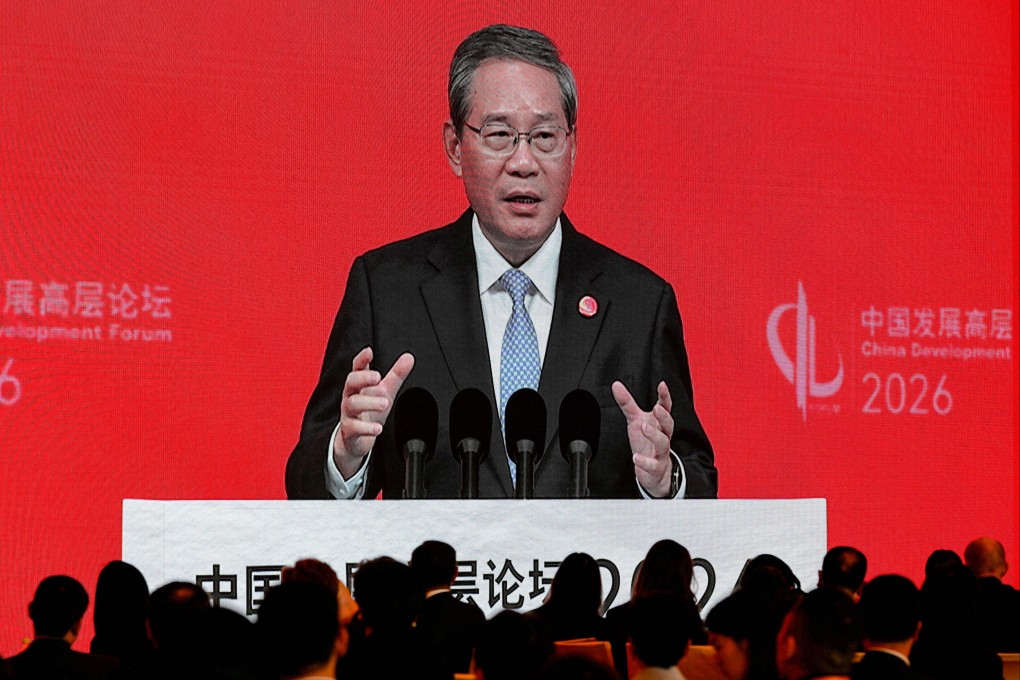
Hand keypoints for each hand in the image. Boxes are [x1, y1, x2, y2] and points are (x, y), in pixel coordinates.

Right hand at [334, 347, 414, 477]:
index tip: (369, 351)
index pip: (357, 368)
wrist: (356, 439)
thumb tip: (409, 357)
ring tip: (385, 402)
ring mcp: (349, 413)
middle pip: (351, 382)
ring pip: (352, 404)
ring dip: (369, 402)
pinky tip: (378, 428)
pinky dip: (366, 428)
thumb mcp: (385, 391)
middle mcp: (351, 396)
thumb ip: (396, 375)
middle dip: (363, 378)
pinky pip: (354, 427)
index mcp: (359, 385)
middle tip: (377, 377)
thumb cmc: (369, 411)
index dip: (362, 359)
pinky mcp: (350, 430)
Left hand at [612, 380, 674, 496]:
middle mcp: (663, 436)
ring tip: (644, 427)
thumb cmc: (646, 442)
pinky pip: (653, 465)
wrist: (653, 471)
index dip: (665, 397)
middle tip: (656, 409)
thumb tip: (616, 385)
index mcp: (659, 423)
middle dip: (664, 416)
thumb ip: (627, 403)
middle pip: (669, 425)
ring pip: (663, 443)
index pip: (665, 408)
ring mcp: (661, 452)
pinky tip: (636, 457)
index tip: (662, 385)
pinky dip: (645, 462)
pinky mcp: (656, 467)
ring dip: (655, 435)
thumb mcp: (635, 420)